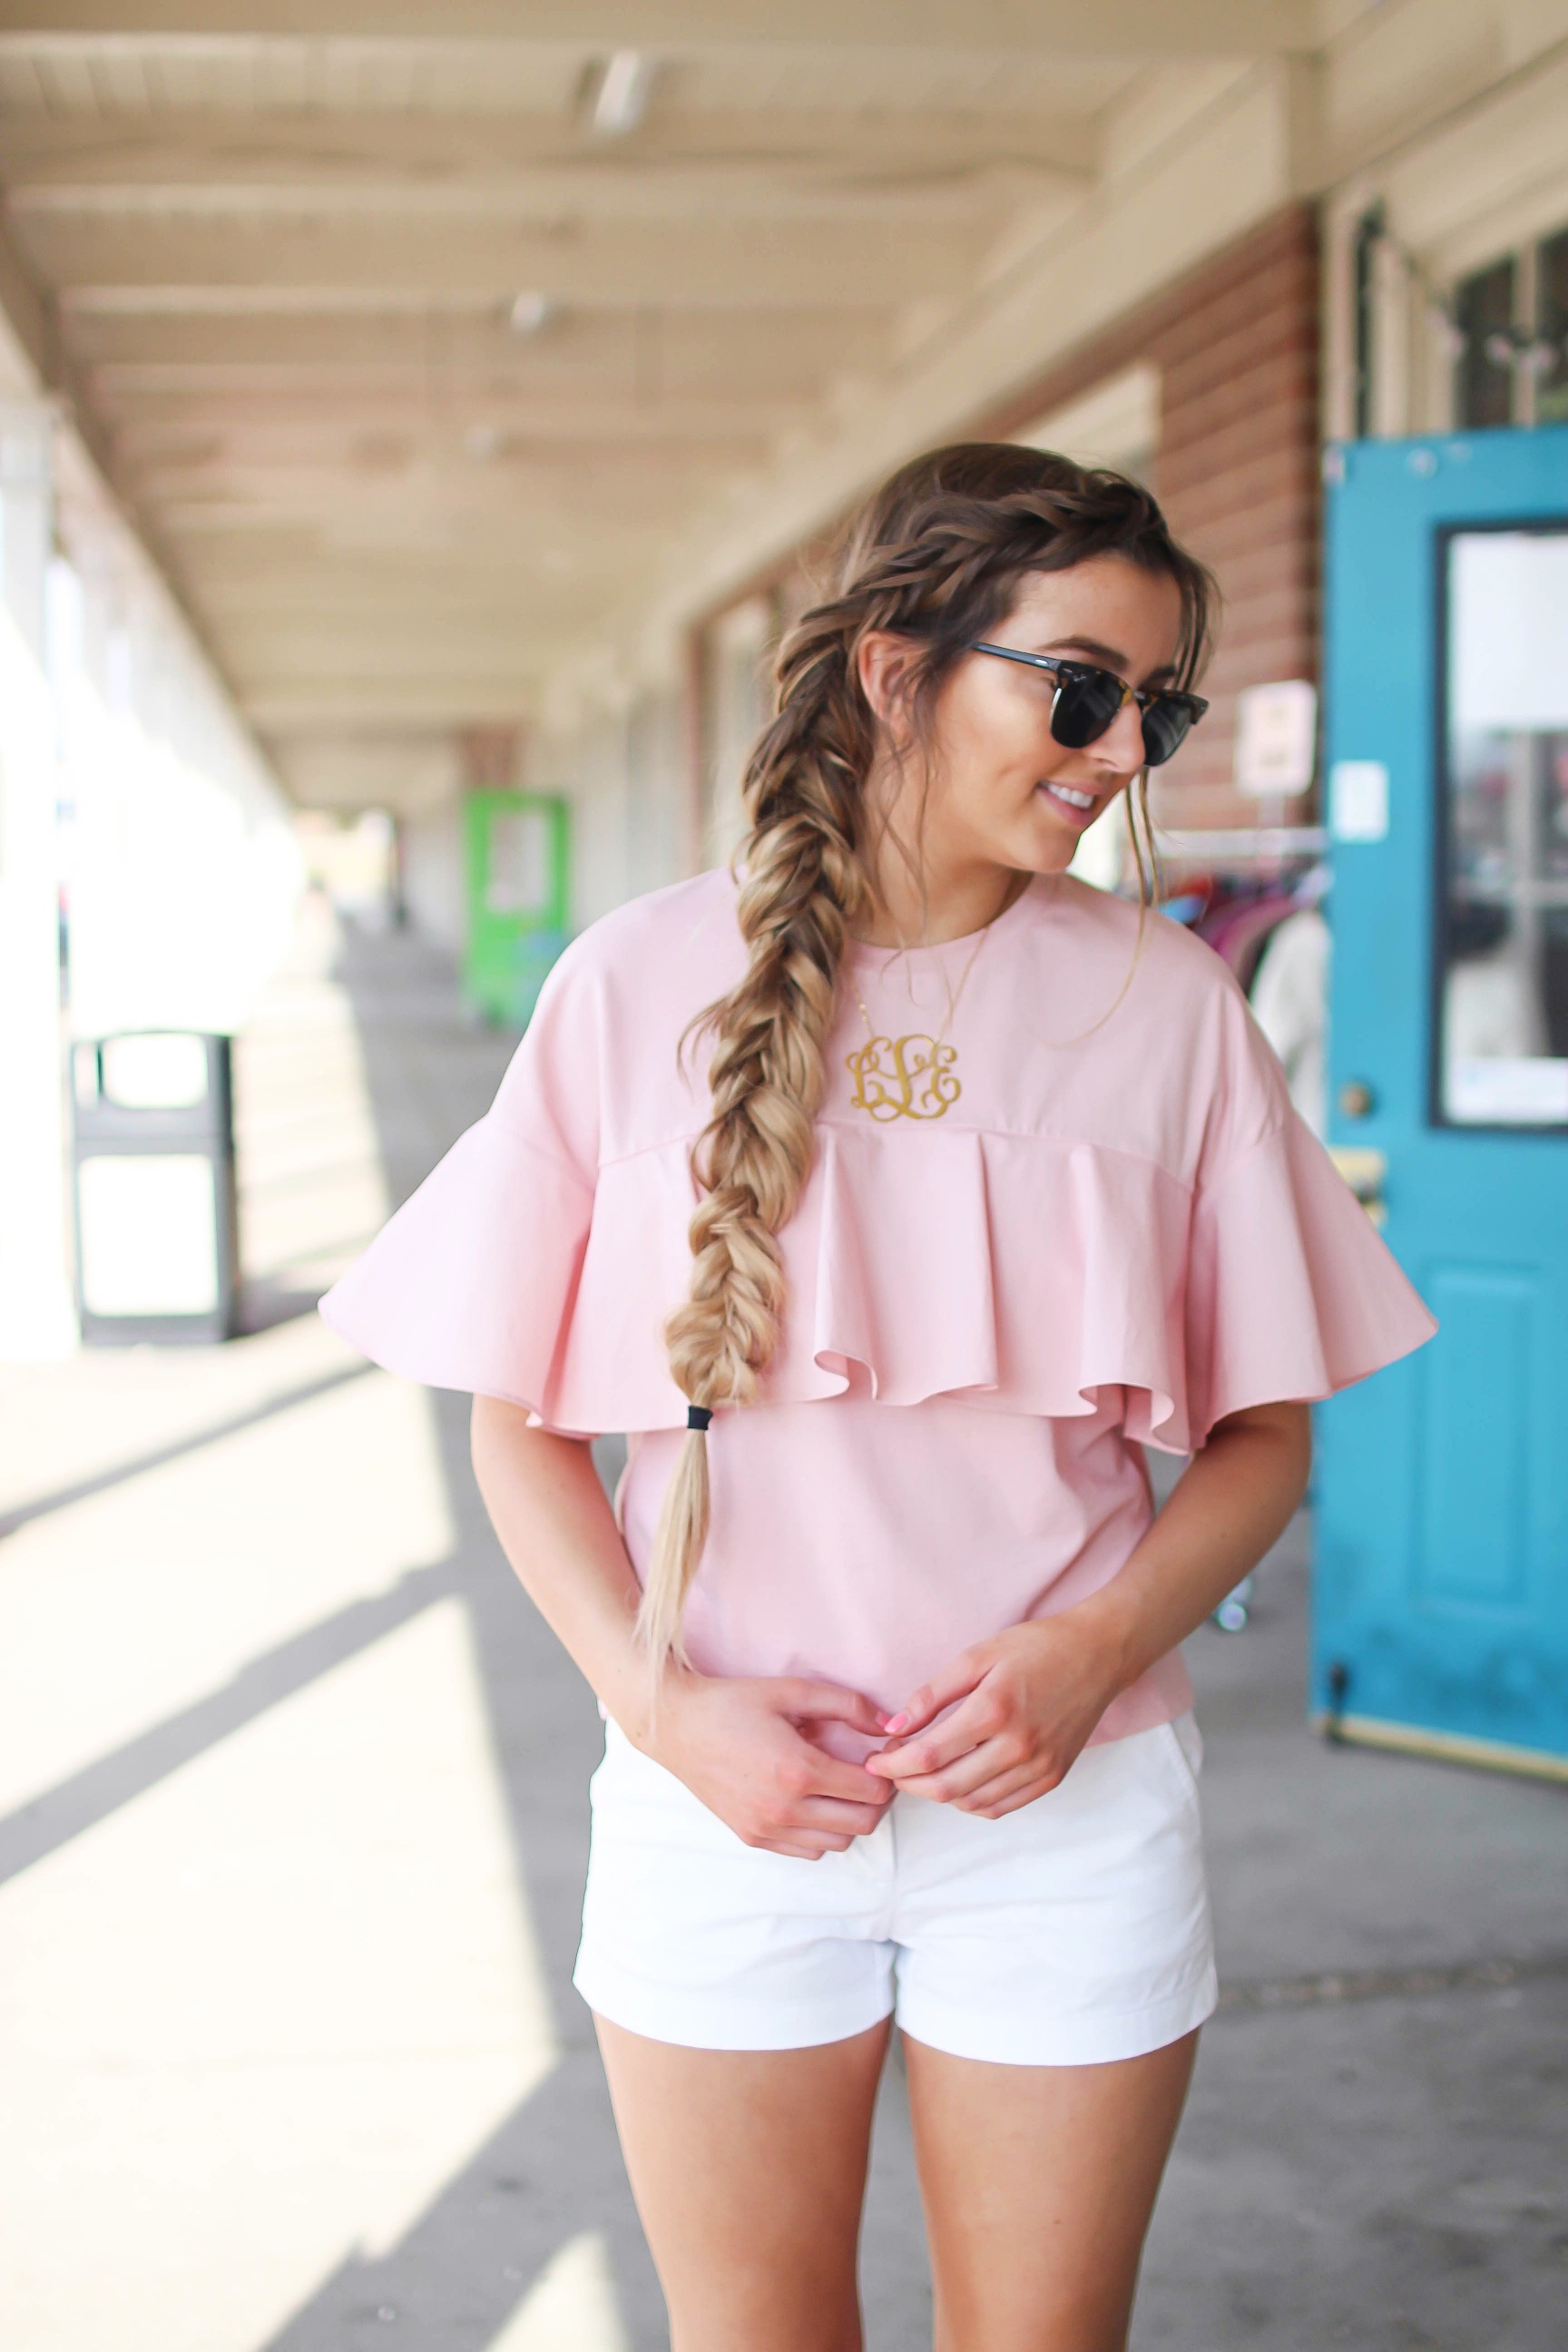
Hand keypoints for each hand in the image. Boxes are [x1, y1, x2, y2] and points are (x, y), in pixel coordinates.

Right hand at [644, 1673, 895, 1858]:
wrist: (676, 1726)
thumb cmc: (732, 1703)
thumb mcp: (790, 1690)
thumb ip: (846, 1704)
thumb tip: (887, 1724)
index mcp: (798, 1769)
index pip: (872, 1791)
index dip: (887, 1774)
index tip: (880, 1757)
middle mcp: (784, 1808)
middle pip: (862, 1824)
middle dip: (877, 1800)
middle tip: (870, 1774)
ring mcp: (766, 1828)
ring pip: (837, 1843)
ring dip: (850, 1818)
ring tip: (842, 1788)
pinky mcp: (752, 1837)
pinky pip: (807, 1851)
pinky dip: (821, 1832)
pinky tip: (814, 1803)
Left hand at [864, 1618, 1119, 1818]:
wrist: (1097, 1655)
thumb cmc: (1036, 1648)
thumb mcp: (977, 1656)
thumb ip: (933, 1694)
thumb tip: (894, 1728)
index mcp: (994, 1710)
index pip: (930, 1756)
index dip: (894, 1765)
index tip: (875, 1762)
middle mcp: (1018, 1746)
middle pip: (946, 1787)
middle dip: (908, 1784)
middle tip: (891, 1771)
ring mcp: (1038, 1767)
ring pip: (972, 1803)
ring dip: (938, 1795)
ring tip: (921, 1775)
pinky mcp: (1052, 1777)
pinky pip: (1001, 1806)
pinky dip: (971, 1803)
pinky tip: (958, 1783)